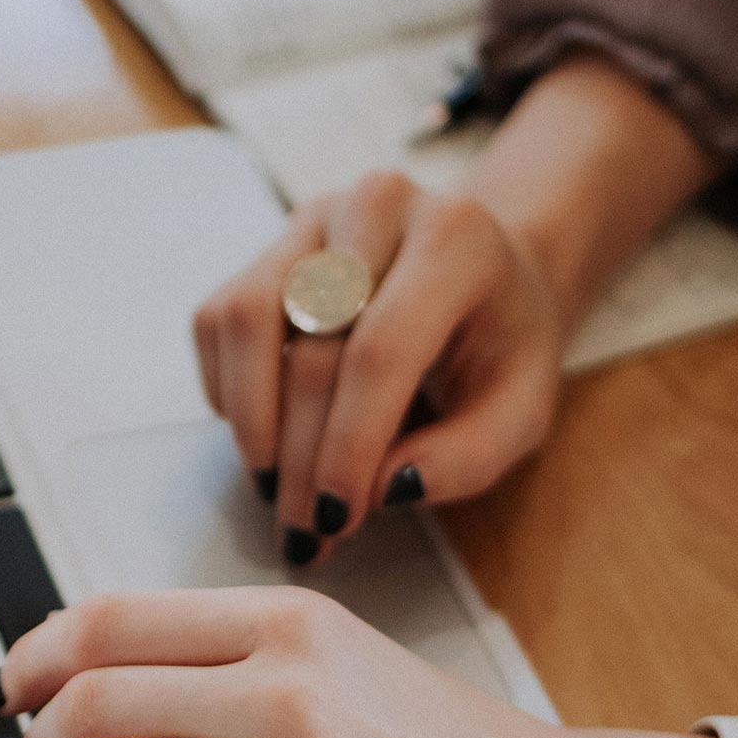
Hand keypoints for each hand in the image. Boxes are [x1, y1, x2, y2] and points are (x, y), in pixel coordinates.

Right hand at [191, 171, 566, 564]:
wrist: (484, 272)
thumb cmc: (501, 345)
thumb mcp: (520, 410)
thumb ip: (467, 457)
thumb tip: (384, 489)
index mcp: (456, 240)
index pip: (381, 350)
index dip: (348, 444)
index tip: (337, 518)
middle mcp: (378, 208)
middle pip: (312, 347)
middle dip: (301, 457)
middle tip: (304, 529)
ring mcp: (314, 219)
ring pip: (246, 320)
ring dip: (251, 421)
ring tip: (275, 485)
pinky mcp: (269, 244)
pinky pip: (218, 320)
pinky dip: (229, 390)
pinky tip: (267, 432)